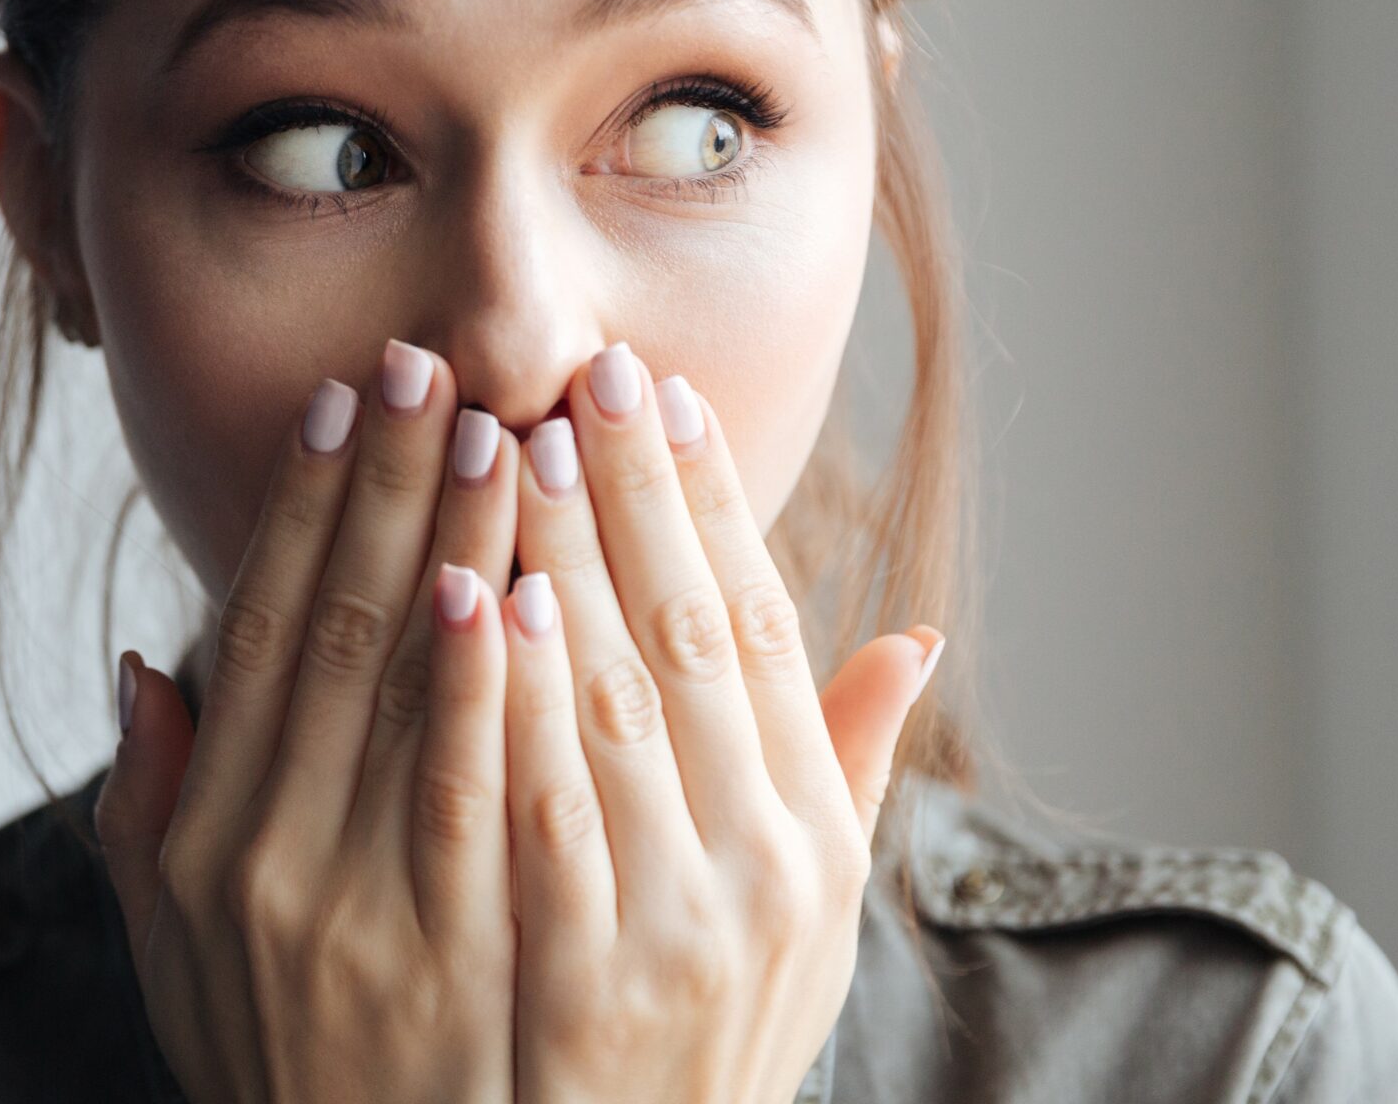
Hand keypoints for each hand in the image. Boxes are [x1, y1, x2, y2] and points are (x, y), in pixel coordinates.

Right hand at [92, 340, 524, 1103]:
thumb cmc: (278, 1064)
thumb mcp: (174, 948)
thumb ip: (149, 809)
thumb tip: (144, 665)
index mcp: (213, 838)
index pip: (261, 635)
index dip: (300, 511)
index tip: (340, 404)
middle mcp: (272, 856)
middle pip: (336, 632)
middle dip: (385, 487)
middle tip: (424, 361)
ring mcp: (361, 905)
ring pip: (403, 691)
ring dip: (447, 547)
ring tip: (491, 424)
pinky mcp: (452, 953)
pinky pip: (469, 792)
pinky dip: (485, 685)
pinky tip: (512, 586)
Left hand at [499, 342, 941, 1103]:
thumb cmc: (716, 1026)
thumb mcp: (816, 912)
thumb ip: (848, 769)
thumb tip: (911, 635)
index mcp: (814, 828)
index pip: (762, 628)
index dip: (714, 504)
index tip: (666, 394)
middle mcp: (766, 862)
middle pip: (693, 639)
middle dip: (639, 495)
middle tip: (588, 371)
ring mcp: (680, 919)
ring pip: (620, 702)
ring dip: (572, 563)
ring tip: (526, 442)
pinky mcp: (587, 971)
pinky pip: (548, 810)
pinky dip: (521, 700)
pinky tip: (485, 598)